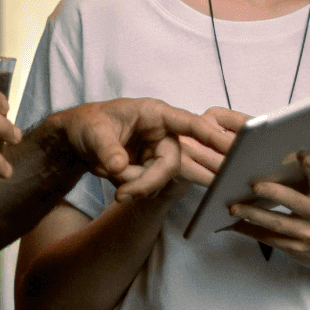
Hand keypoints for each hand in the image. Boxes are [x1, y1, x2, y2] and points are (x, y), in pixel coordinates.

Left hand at [50, 98, 234, 202]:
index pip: (188, 123)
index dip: (210, 135)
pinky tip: (115, 180)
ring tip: (107, 176)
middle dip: (148, 181)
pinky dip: (131, 188)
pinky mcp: (152, 169)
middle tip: (121, 195)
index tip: (231, 147)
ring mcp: (158, 152)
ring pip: (160, 178)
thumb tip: (120, 167)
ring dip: (135, 185)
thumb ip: (106, 149)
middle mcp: (162, 133)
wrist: (77, 140)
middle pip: (171, 162)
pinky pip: (150, 185)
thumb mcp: (92, 133)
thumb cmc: (87, 124)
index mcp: (154, 114)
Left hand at [226, 151, 309, 275]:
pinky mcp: (296, 250)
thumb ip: (309, 184)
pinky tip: (236, 224)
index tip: (301, 154)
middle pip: (293, 202)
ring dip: (253, 214)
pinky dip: (251, 231)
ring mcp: (308, 235)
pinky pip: (270, 239)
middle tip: (253, 185)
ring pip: (277, 223)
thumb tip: (275, 164)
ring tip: (234, 207)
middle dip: (272, 193)